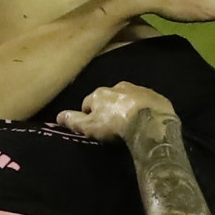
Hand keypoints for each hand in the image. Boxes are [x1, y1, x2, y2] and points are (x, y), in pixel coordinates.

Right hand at [56, 82, 176, 141]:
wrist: (150, 124)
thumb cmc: (115, 125)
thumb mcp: (89, 127)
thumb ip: (73, 121)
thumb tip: (58, 116)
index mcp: (100, 93)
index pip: (88, 103)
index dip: (89, 115)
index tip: (94, 128)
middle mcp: (118, 86)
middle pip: (109, 98)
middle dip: (109, 109)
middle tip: (113, 127)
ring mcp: (139, 90)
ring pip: (128, 98)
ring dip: (127, 108)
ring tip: (130, 124)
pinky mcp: (156, 96)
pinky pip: (147, 102)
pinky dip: (144, 109)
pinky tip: (146, 121)